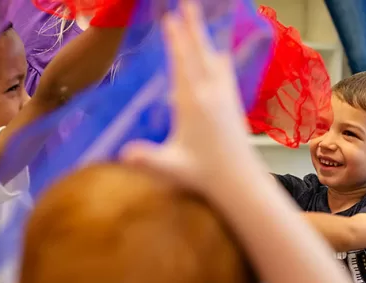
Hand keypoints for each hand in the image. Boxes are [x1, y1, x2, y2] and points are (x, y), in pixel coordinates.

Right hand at [121, 0, 261, 193]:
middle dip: (192, 26)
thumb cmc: (204, 175)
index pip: (182, 64)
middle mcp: (211, 94)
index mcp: (193, 103)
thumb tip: (124, 155)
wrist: (240, 182)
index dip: (176, 40)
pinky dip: (218, 57)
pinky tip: (218, 53)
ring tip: (198, 19)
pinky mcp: (232, 103)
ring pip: (213, 58)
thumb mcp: (172, 167)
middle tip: (187, 3)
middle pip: (200, 52)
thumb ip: (147, 159)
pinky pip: (224, 72)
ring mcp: (224, 96)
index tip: (171, 19)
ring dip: (204, 37)